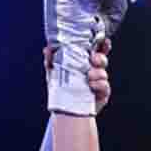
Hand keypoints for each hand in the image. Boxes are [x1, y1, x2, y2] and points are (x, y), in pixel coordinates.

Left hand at [43, 0, 128, 115]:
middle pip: (102, 54)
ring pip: (103, 69)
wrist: (68, 114)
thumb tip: (46, 47)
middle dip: (100, 52)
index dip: (99, 38)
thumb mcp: (53, 72)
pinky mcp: (101, 95)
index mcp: (83, 58)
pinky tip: (94, 82)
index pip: (94, 43)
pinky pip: (104, 86)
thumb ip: (50, 59)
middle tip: (98, 51)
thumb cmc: (62, 91)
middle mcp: (93, 67)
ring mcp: (98, 80)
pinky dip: (99, 84)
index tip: (102, 36)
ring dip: (99, 69)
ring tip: (93, 70)